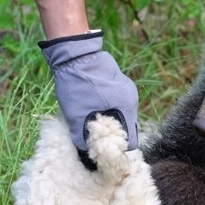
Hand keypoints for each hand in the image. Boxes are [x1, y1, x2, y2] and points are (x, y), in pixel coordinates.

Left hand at [39, 32, 138, 167]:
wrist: (72, 52)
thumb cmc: (77, 84)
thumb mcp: (76, 115)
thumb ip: (82, 138)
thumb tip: (84, 152)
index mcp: (126, 106)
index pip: (132, 140)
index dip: (117, 149)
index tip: (103, 150)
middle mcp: (130, 98)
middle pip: (127, 128)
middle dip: (112, 136)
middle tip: (94, 138)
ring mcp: (125, 88)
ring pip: (120, 115)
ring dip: (108, 122)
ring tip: (90, 121)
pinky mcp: (117, 82)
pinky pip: (115, 103)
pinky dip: (106, 109)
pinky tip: (90, 106)